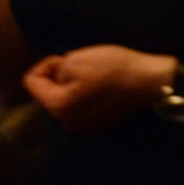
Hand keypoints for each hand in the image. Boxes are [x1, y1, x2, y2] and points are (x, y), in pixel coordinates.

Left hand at [24, 45, 172, 131]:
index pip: (30, 81)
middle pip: (47, 93)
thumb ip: (55, 68)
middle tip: (82, 65)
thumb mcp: (78, 58)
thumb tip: (57, 76)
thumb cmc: (115, 67)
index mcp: (59, 106)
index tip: (69, 58)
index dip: (46, 64)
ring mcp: (83, 126)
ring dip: (71, 86)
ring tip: (93, 75)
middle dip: (58, 77)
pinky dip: (84, 96)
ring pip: (63, 100)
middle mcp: (67, 122)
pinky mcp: (98, 124)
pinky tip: (102, 87)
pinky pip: (79, 108)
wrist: (152, 81)